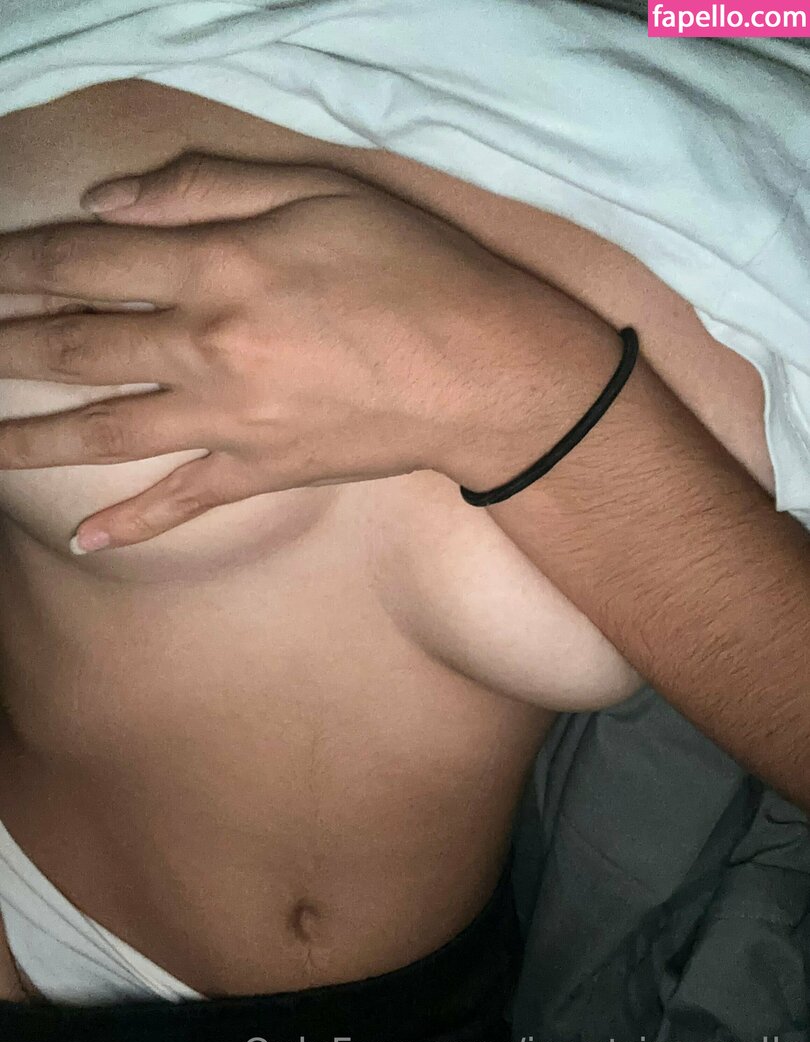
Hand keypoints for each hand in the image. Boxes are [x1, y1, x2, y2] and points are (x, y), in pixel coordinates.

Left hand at [0, 153, 604, 550]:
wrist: (486, 375)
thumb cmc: (415, 270)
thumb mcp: (319, 191)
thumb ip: (206, 186)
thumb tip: (107, 203)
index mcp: (218, 265)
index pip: (87, 261)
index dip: (20, 262)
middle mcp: (207, 347)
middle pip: (77, 348)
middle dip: (4, 347)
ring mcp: (229, 420)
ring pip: (106, 432)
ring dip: (29, 440)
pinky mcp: (261, 471)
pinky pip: (183, 501)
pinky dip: (133, 524)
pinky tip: (84, 543)